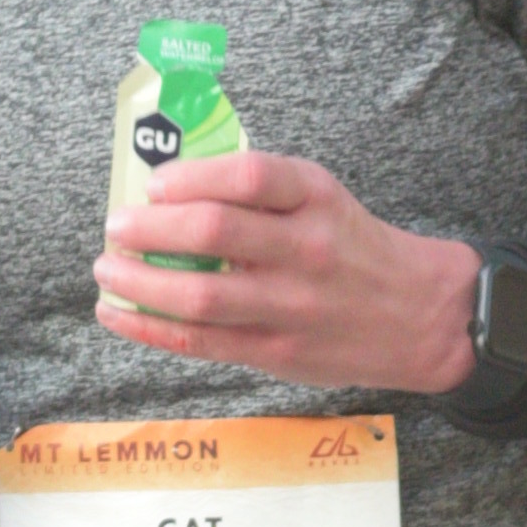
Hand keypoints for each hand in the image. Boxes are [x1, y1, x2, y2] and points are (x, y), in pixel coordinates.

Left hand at [93, 151, 478, 394]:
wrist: (419, 316)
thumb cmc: (354, 248)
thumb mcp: (322, 198)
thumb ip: (260, 192)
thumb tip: (169, 191)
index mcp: (316, 197)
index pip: (246, 176)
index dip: (189, 177)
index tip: (154, 184)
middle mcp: (305, 248)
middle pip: (214, 231)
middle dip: (149, 227)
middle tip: (116, 225)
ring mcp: (290, 305)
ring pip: (198, 295)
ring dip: (138, 282)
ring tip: (107, 270)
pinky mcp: (275, 351)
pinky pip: (199, 342)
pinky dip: (148, 329)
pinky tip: (118, 314)